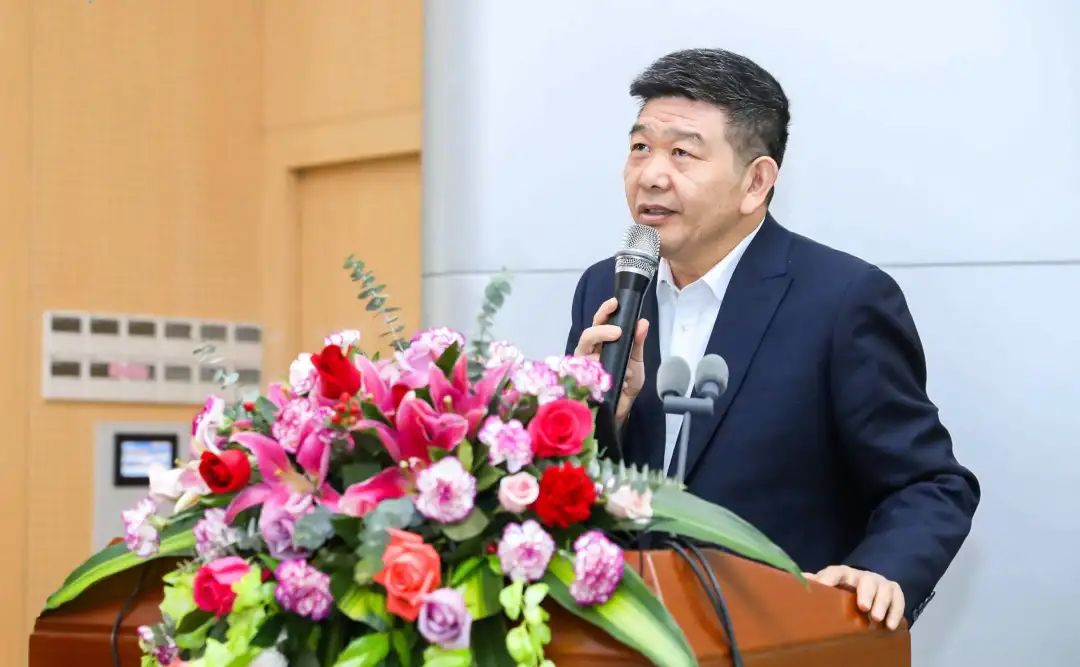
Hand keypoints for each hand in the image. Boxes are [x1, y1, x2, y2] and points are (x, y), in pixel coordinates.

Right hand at [574, 297, 649, 424]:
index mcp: (602, 342)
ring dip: (599, 344)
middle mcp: (590, 352)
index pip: (600, 322)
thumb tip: (642, 322)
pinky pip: (584, 371)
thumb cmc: (627, 382)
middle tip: (617, 330)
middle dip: (601, 329)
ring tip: (615, 343)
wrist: (622, 408)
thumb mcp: (636, 360)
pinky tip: (611, 372)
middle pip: (588, 334)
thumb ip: (637, 342)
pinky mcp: (580, 381)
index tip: (615, 303)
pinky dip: (598, 370)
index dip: (605, 311)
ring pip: (583, 349)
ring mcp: (583, 366)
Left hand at [805, 565, 905, 629]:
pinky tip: (890, 625)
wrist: (869, 582)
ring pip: (885, 589)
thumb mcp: (830, 585)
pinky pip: (898, 598)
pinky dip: (896, 611)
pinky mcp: (894, 590)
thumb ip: (816, 583)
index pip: (836, 572)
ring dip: (882, 604)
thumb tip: (795, 580)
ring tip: (876, 619)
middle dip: (866, 593)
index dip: (829, 578)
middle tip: (863, 607)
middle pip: (866, 581)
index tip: (824, 586)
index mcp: (843, 573)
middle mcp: (863, 576)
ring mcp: (880, 582)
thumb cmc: (844, 588)